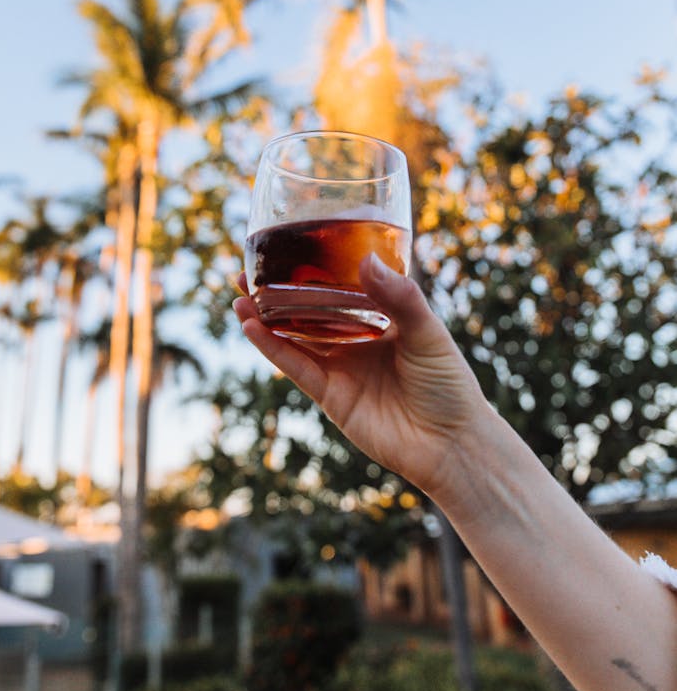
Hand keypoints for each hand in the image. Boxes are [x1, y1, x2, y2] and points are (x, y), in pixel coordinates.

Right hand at [234, 253, 488, 500]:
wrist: (451, 445)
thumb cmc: (450, 385)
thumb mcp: (428, 333)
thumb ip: (400, 298)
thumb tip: (366, 259)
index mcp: (382, 318)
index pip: (342, 287)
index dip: (315, 269)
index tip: (293, 246)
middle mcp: (356, 340)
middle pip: (310, 310)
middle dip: (280, 292)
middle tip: (251, 269)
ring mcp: (341, 368)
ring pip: (295, 336)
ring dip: (266, 317)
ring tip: (240, 294)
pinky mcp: (331, 395)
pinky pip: (295, 366)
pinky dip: (272, 347)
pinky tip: (252, 326)